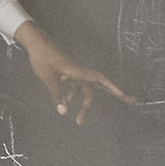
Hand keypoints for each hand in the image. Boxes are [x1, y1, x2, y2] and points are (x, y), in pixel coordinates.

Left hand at [16, 23, 132, 124]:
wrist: (36, 44)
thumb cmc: (42, 58)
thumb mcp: (48, 77)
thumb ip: (56, 94)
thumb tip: (63, 112)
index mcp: (77, 72)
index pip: (100, 80)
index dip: (113, 88)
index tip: (124, 95)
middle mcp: (79, 73)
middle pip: (97, 88)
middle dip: (111, 96)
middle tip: (128, 103)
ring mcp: (73, 74)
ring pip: (85, 91)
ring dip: (84, 106)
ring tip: (79, 121)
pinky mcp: (66, 74)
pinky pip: (75, 88)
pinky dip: (73, 97)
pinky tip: (67, 105)